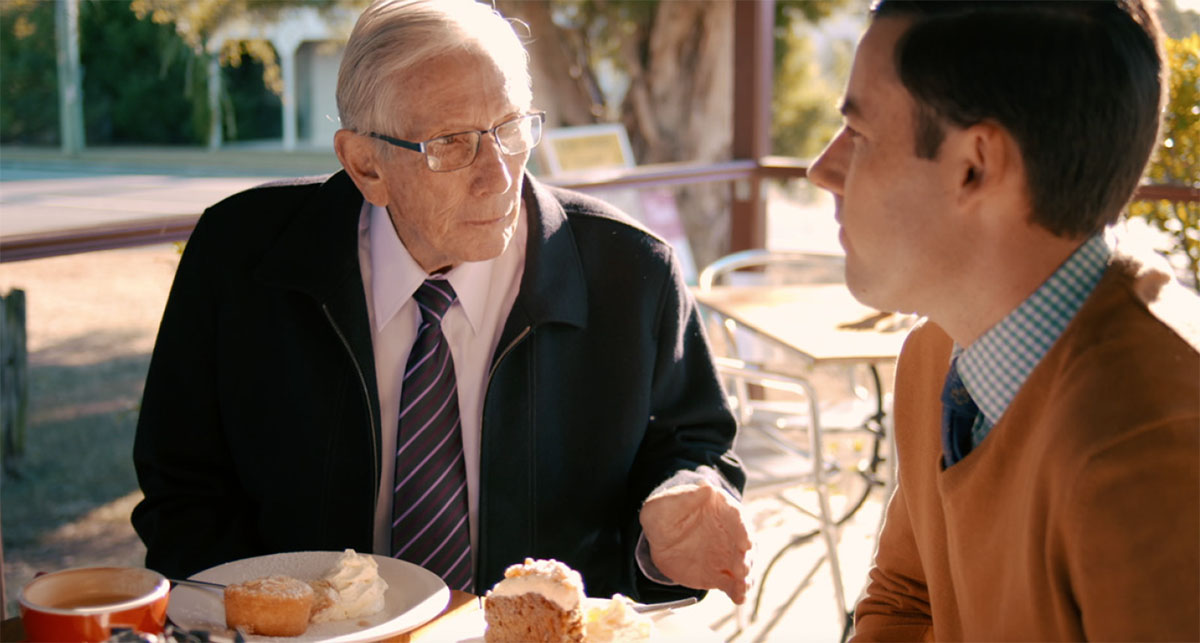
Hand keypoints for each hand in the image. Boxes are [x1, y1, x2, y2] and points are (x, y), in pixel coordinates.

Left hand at [639, 478, 752, 603]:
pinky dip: (738, 591)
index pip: (737, 517)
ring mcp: (727, 554)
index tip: (746, 542)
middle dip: (745, 556)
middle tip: (741, 568)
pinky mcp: (721, 573)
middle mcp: (730, 532)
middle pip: (744, 544)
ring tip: (742, 586)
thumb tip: (706, 486)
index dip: (742, 529)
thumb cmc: (665, 513)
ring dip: (745, 576)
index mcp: (721, 509)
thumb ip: (685, 497)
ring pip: (742, 565)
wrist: (661, 536)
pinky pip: (733, 583)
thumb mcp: (668, 502)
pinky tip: (739, 597)